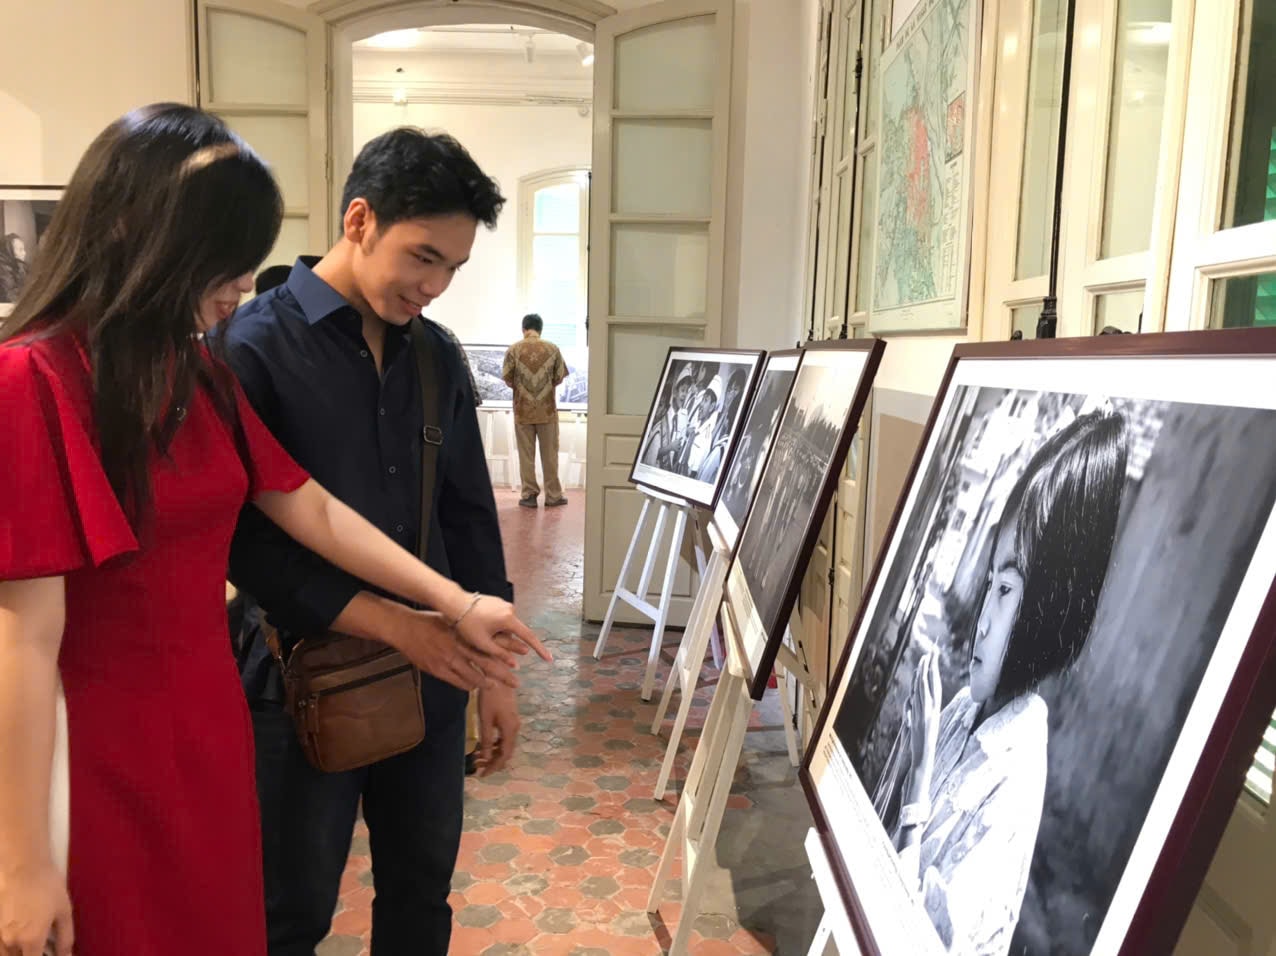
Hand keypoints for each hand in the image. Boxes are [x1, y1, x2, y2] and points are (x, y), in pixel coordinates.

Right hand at [0, 859, 72, 955]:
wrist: (22, 867)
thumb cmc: (46, 886)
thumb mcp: (64, 911)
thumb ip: (65, 938)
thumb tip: (66, 955)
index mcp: (31, 940)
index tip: (50, 954)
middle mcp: (11, 941)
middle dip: (31, 955)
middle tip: (42, 947)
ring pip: (7, 954)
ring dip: (19, 952)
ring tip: (32, 941)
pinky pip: (1, 945)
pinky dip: (9, 946)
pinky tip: (22, 934)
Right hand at [393, 610, 519, 692]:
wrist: (404, 628)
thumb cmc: (430, 621)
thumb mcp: (452, 621)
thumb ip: (468, 629)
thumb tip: (487, 634)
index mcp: (464, 633)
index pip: (490, 645)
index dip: (505, 654)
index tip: (519, 661)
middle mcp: (459, 647)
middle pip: (486, 664)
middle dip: (503, 674)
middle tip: (516, 683)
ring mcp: (447, 659)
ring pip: (472, 676)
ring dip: (486, 683)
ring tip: (496, 688)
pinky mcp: (437, 669)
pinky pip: (456, 681)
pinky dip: (467, 685)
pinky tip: (474, 688)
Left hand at [451, 596, 551, 667]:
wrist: (454, 602)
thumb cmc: (466, 624)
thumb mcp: (483, 643)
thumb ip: (501, 654)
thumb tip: (515, 665)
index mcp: (508, 619)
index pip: (529, 637)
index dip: (540, 650)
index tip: (549, 659)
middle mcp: (510, 609)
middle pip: (516, 632)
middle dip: (510, 642)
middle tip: (497, 648)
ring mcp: (503, 604)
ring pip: (507, 626)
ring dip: (500, 634)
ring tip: (481, 635)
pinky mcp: (497, 602)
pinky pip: (501, 619)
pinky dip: (496, 627)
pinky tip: (482, 628)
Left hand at [475, 682, 520, 776]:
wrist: (498, 676)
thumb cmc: (490, 698)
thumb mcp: (485, 720)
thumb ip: (485, 740)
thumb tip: (486, 758)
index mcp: (510, 730)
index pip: (504, 756)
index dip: (493, 767)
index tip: (482, 774)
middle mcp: (515, 728)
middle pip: (506, 752)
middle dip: (493, 762)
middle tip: (479, 768)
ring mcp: (514, 722)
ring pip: (505, 744)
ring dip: (493, 753)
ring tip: (479, 757)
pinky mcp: (510, 717)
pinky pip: (504, 736)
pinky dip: (495, 744)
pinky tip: (485, 744)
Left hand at [904, 649, 941, 805]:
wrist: (924, 760)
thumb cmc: (921, 745)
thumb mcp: (917, 726)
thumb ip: (914, 713)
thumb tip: (909, 703)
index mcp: (933, 710)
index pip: (933, 685)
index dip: (932, 671)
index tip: (931, 656)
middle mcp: (932, 710)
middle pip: (932, 683)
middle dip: (931, 666)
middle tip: (932, 649)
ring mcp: (928, 713)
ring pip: (927, 689)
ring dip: (926, 672)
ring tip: (925, 657)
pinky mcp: (924, 718)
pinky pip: (922, 699)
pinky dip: (921, 687)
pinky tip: (920, 677)